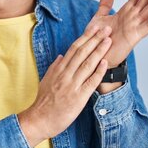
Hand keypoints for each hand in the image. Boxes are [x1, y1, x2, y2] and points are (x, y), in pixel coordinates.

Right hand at [18, 26, 112, 147]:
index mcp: (59, 69)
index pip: (74, 49)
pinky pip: (90, 82)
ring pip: (87, 64)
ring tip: (108, 41)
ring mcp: (72, 85)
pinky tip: (106, 63)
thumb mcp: (46, 80)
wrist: (39, 120)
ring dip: (99, 51)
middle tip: (106, 28)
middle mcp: (65, 74)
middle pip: (82, 52)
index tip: (94, 28)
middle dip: (95, 39)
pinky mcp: (78, 97)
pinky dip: (99, 72)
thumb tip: (61, 56)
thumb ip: (55, 68)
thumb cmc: (43, 102)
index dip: (86, 37)